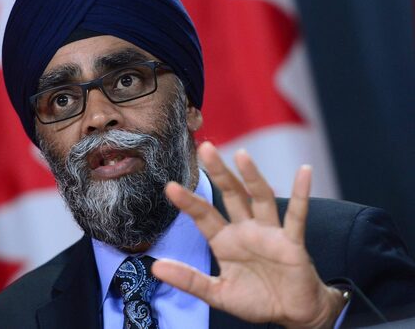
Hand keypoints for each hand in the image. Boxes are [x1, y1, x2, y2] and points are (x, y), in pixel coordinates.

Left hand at [152, 142, 345, 327]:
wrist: (291, 313)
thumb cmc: (255, 300)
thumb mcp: (217, 293)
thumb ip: (189, 280)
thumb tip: (156, 267)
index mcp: (224, 241)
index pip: (203, 215)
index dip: (188, 202)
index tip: (170, 187)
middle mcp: (245, 230)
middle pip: (231, 195)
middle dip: (220, 173)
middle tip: (206, 149)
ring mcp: (269, 233)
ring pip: (260, 198)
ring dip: (252, 177)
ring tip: (242, 155)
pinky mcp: (292, 242)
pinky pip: (298, 215)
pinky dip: (302, 194)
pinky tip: (304, 172)